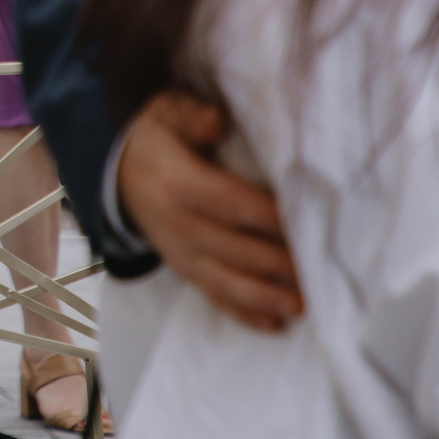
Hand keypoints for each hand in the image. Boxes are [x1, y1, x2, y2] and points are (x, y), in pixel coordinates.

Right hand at [118, 91, 301, 330]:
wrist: (117, 172)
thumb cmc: (157, 139)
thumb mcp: (166, 113)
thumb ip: (191, 115)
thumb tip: (215, 121)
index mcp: (179, 185)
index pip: (232, 203)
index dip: (270, 216)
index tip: (308, 225)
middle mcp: (179, 226)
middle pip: (237, 249)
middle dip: (279, 264)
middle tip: (322, 273)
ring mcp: (180, 254)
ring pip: (227, 282)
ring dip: (265, 297)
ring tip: (302, 307)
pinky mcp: (184, 271)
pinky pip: (214, 296)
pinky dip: (243, 314)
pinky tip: (274, 325)